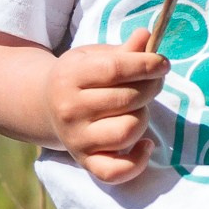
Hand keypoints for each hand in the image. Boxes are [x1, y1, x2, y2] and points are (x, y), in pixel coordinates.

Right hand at [46, 26, 168, 182]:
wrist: (45, 105)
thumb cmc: (79, 77)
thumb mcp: (93, 56)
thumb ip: (122, 51)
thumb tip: (147, 37)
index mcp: (70, 76)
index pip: (114, 69)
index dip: (145, 65)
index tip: (162, 63)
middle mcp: (70, 110)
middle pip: (126, 99)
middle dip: (150, 87)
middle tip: (153, 81)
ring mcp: (77, 139)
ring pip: (127, 132)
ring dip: (143, 118)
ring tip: (138, 109)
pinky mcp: (85, 162)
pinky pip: (117, 171)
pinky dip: (137, 161)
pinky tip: (145, 145)